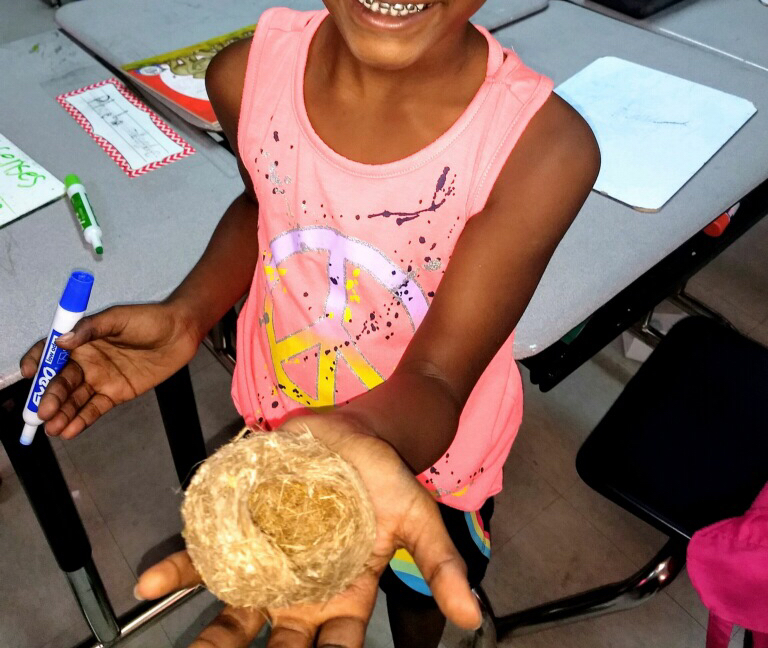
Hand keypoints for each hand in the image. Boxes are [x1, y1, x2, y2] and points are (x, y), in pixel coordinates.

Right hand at [19, 302, 200, 438]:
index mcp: (82, 340)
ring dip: (63, 413)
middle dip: (50, 397)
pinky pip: (94, 409)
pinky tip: (70, 430)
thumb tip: (61, 341)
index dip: (37, 361)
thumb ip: (90, 329)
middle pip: (60, 381)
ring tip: (54, 427)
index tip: (29, 373)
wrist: (181, 333)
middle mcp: (86, 361)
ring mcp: (100, 379)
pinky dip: (82, 419)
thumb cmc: (149, 319)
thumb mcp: (118, 318)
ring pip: (75, 399)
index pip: (51, 352)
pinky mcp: (115, 394)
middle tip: (44, 412)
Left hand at [136, 413, 481, 646]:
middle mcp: (300, 593)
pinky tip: (150, 583)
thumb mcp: (417, 519)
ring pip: (233, 613)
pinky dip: (178, 570)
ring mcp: (267, 564)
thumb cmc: (387, 479)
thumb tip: (474, 618)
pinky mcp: (242, 530)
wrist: (356, 433)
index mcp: (344, 599)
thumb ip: (440, 566)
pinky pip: (205, 558)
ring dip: (209, 638)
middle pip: (274, 646)